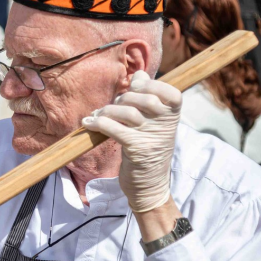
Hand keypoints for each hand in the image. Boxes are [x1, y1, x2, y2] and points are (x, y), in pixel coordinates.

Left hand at [82, 70, 180, 212]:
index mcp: (173, 117)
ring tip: (97, 116)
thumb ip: (148, 98)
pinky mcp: (136, 150)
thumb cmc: (149, 149)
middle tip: (112, 108)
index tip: (134, 88)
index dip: (149, 85)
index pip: (168, 91)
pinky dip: (98, 123)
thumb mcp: (154, 123)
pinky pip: (114, 129)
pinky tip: (88, 123)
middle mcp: (166, 125)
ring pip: (127, 112)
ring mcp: (152, 137)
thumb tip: (139, 73)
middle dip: (123, 99)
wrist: (150, 186)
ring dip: (107, 111)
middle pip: (143, 98)